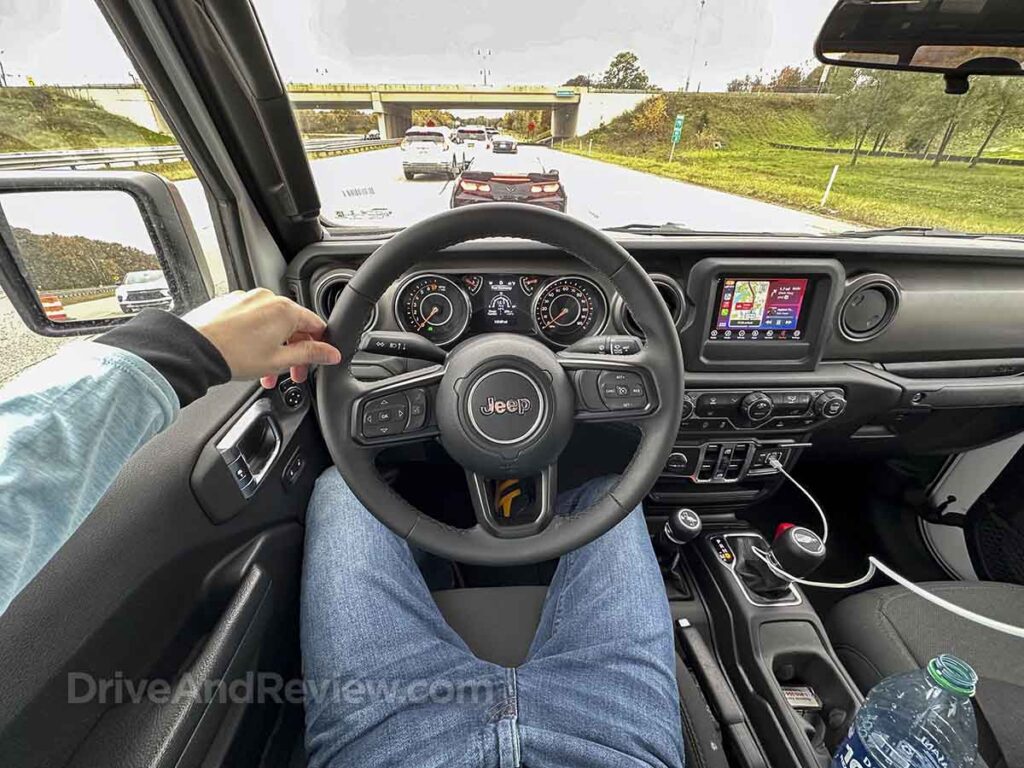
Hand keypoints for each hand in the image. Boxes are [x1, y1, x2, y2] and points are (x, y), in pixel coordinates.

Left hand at [184, 289, 341, 388]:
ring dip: (274, 347)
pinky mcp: (229, 303)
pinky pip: (251, 320)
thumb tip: (331, 353)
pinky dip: (255, 337)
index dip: (320, 346)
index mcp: (285, 309)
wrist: (193, 350)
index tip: (317, 360)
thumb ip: (310, 354)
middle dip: (294, 352)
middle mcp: (267, 298)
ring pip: (271, 324)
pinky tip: (247, 356)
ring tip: (265, 371)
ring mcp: (246, 299)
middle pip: (292, 326)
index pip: (316, 325)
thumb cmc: (233, 355)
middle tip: (291, 374)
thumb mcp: (280, 361)